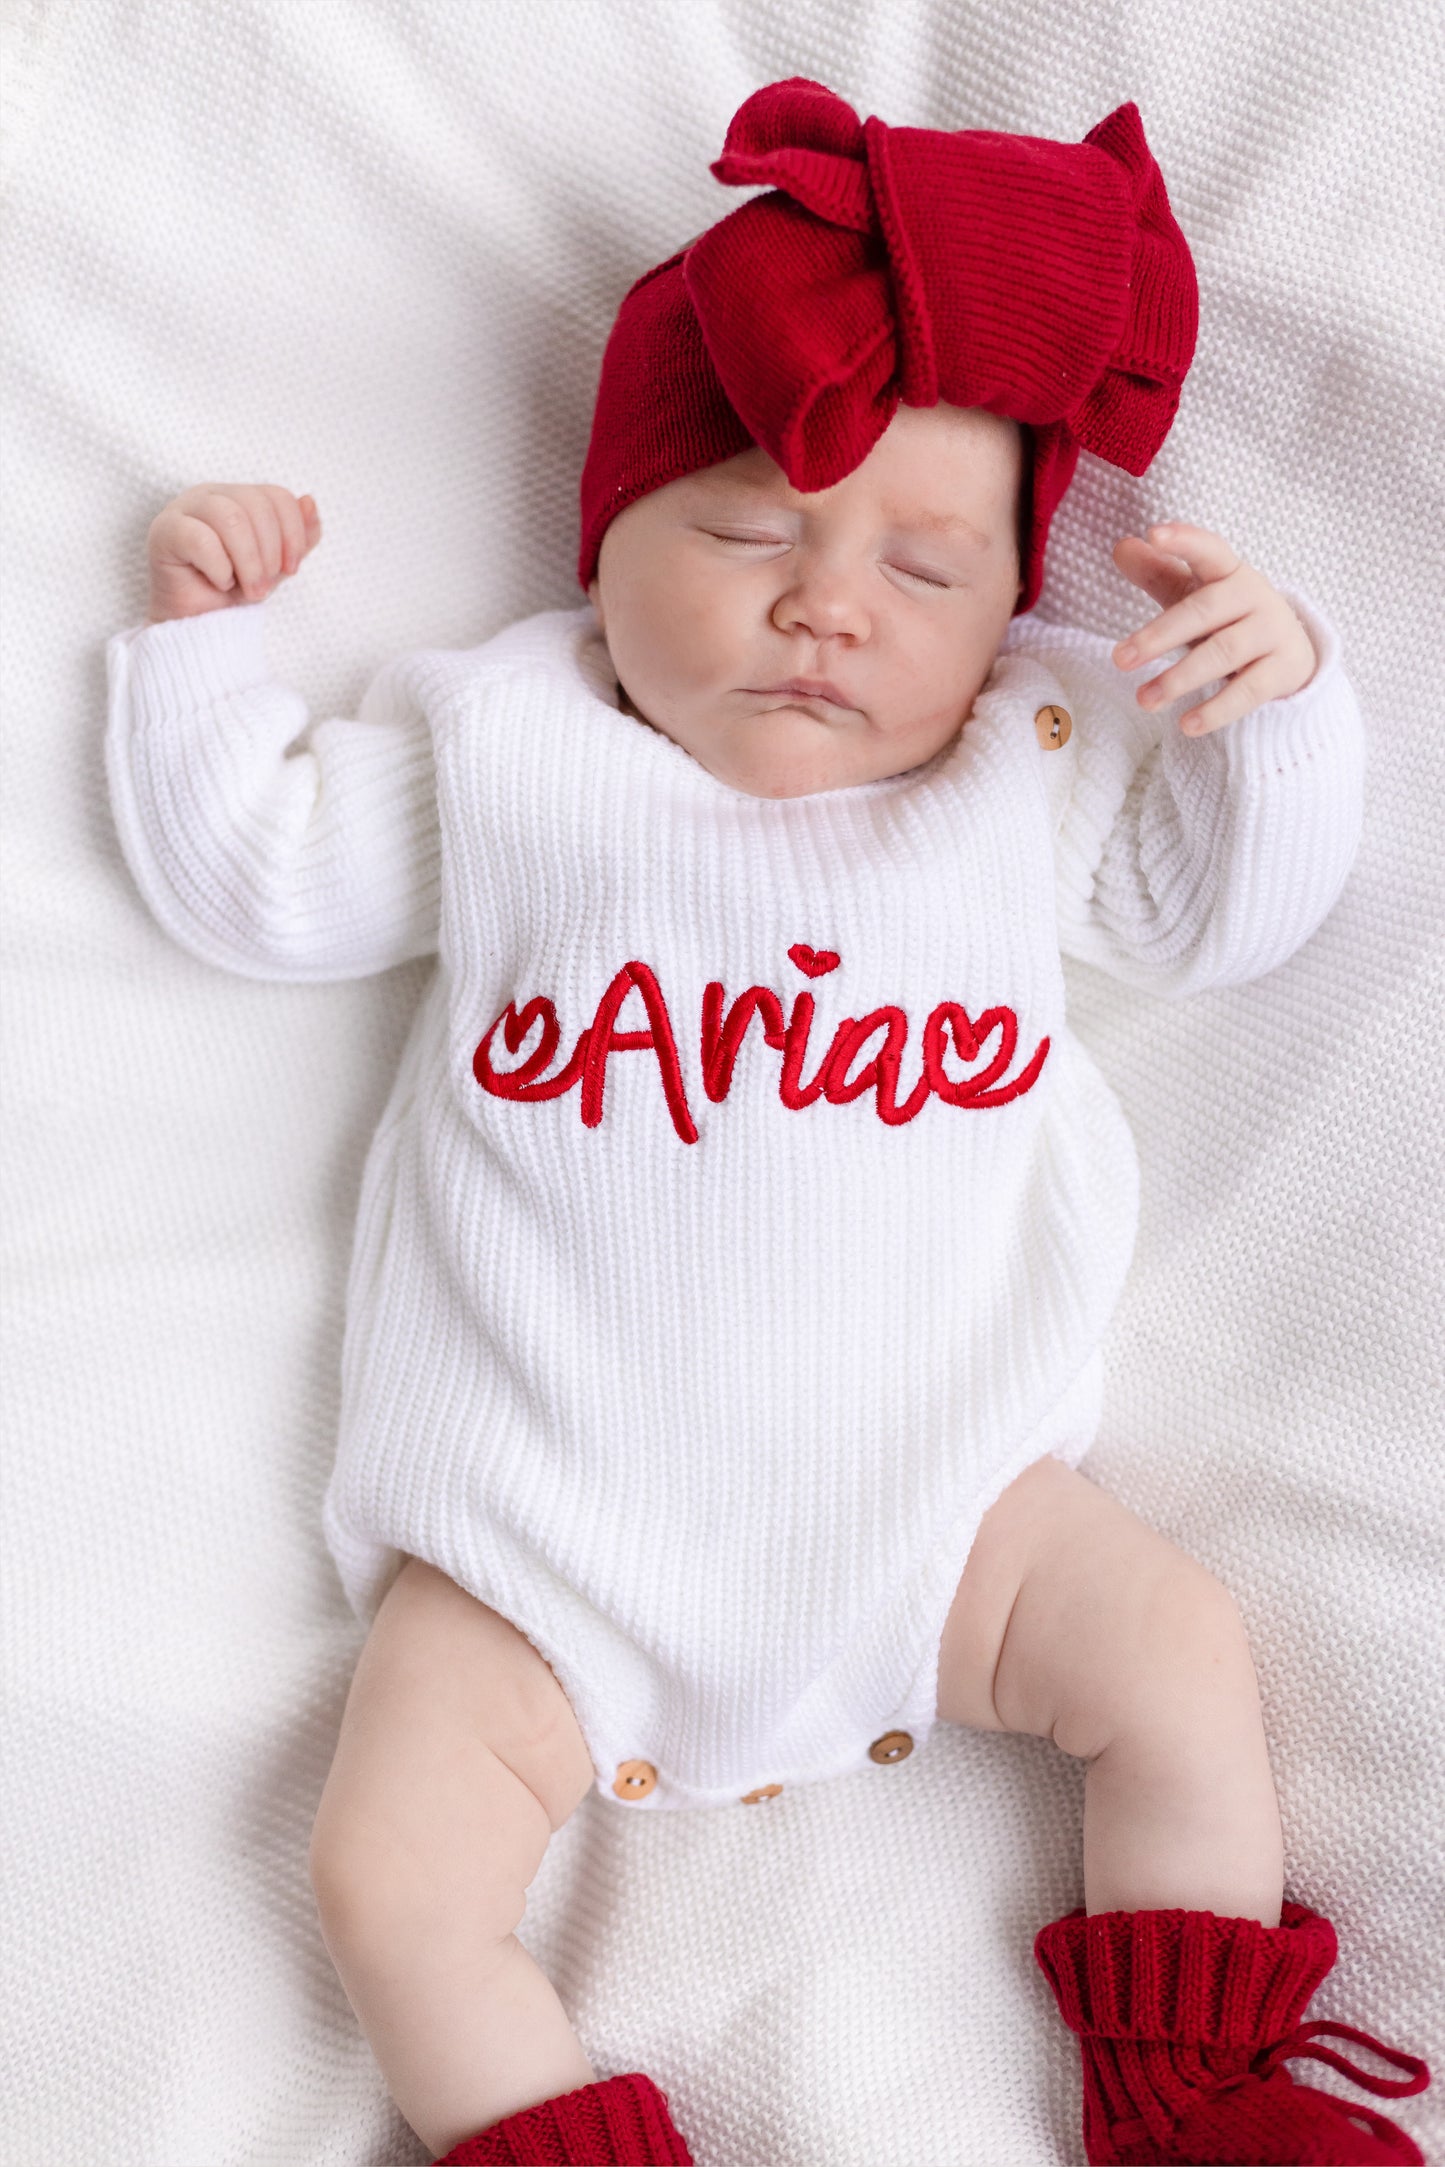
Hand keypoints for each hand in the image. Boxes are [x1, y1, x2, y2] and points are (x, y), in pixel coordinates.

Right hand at [146, 483, 321, 624]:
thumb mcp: (277, 565)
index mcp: (238, 497)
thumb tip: (309, 502)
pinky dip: (220, 568)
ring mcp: (183, 509)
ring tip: (249, 590)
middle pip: (255, 504)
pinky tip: (219, 582)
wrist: (200, 624)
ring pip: (230, 518)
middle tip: (265, 587)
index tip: (292, 569)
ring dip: (249, 563)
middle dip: (270, 553)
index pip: (276, 496)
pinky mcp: (164, 532)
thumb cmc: (235, 590)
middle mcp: (210, 495)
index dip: (293, 533)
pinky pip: (200, 539)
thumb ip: (299, 538)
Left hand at [1110, 523, 1317, 734]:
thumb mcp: (1193, 596)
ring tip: (1143, 700)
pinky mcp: (1284, 669)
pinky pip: (1247, 691)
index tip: (1154, 534)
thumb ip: (1159, 573)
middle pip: (1204, 611)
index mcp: (1229, 571)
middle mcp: (1255, 596)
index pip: (1208, 549)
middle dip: (1160, 635)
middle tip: (1119, 659)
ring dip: (1179, 678)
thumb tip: (1121, 547)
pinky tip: (1186, 726)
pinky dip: (1217, 710)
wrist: (1288, 655)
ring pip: (1223, 653)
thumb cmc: (1226, 619)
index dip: (1184, 541)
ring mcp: (1273, 632)